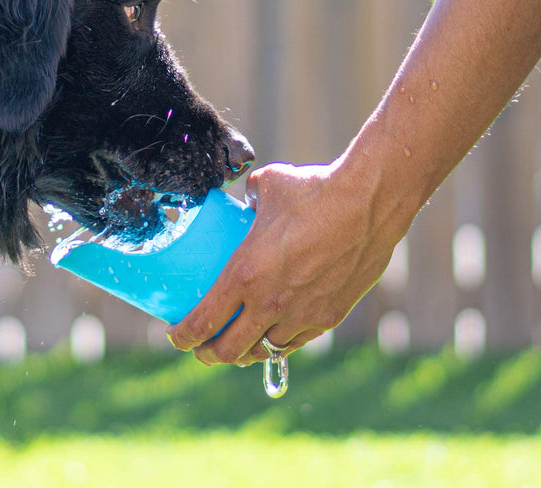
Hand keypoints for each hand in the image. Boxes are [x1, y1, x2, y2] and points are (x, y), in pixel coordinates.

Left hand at [167, 159, 401, 365]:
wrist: (368, 203)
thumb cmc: (313, 189)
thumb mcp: (266, 186)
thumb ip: (247, 197)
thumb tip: (243, 198)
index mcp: (245, 273)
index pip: (203, 320)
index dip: (183, 335)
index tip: (173, 336)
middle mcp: (270, 302)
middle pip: (228, 349)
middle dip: (207, 354)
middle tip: (200, 348)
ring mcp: (302, 314)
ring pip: (264, 350)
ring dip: (244, 354)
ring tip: (235, 347)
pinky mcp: (329, 317)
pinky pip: (296, 341)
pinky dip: (279, 344)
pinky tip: (273, 336)